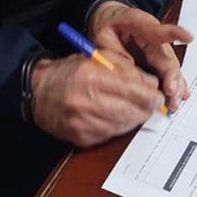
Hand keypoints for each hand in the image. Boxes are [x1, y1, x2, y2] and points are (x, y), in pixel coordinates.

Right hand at [30, 51, 162, 147]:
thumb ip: (125, 68)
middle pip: (133, 110)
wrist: (38, 92)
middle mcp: (87, 101)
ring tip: (136, 109)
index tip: (157, 92)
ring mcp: (84, 122)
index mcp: (92, 76)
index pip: (135, 89)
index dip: (151, 92)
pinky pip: (111, 135)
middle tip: (153, 102)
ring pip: (125, 124)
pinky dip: (119, 126)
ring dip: (135, 117)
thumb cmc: (68, 72)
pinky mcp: (82, 137)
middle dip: (147, 106)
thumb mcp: (95, 58)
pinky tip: (118, 117)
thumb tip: (150, 83)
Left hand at [88, 1, 193, 111]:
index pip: (158, 30)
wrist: (111, 19)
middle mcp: (155, 37)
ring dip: (174, 85)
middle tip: (172, 94)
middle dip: (172, 78)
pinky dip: (173, 85)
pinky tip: (178, 96)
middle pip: (168, 58)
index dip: (174, 34)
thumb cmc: (108, 26)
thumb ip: (116, 57)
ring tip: (174, 102)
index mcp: (140, 25)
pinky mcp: (159, 59)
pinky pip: (167, 73)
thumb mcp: (103, 39)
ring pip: (171, 68)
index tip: (188, 37)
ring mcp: (159, 48)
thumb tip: (130, 79)